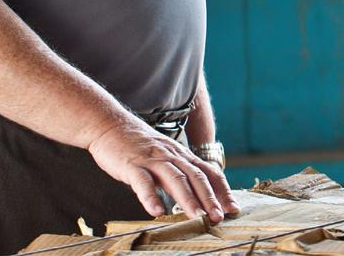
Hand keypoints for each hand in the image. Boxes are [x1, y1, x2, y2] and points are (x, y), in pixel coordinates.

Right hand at [87, 118, 236, 221]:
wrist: (110, 125)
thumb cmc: (138, 145)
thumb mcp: (165, 156)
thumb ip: (179, 172)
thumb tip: (195, 194)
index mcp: (181, 155)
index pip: (208, 172)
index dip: (222, 190)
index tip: (233, 208)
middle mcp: (172, 156)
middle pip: (196, 176)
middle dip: (210, 198)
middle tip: (219, 217)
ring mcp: (153, 160)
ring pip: (175, 179)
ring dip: (188, 199)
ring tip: (197, 217)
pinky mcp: (132, 165)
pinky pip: (143, 182)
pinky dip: (151, 197)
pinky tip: (157, 212)